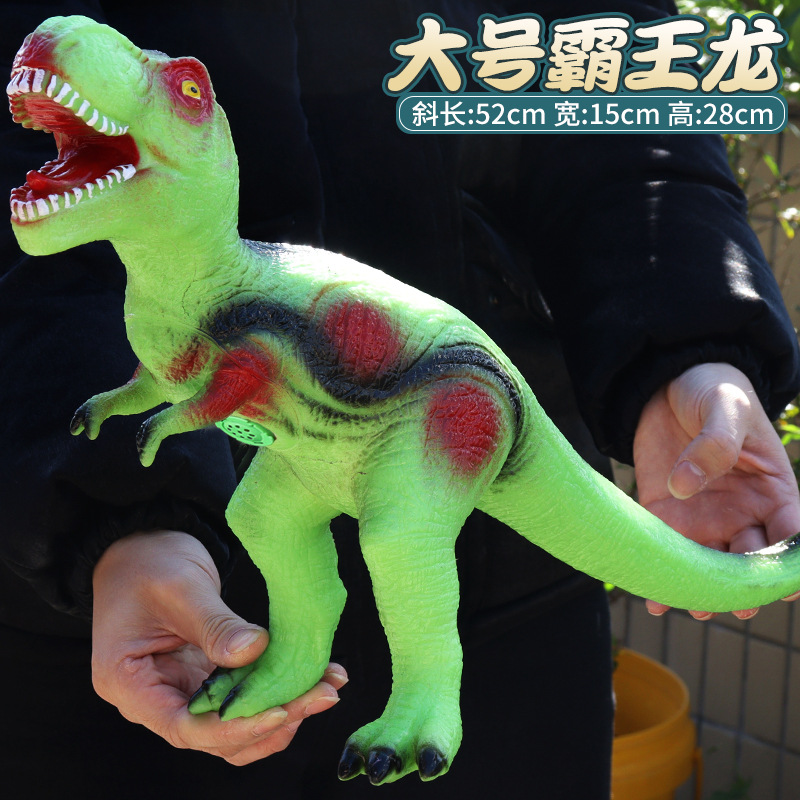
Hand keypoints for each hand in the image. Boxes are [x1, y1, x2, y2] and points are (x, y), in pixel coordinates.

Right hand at [92, 530, 347, 764]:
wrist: (142, 546)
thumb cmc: (147, 562)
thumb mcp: (180, 587)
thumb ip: (215, 624)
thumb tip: (256, 650)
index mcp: (131, 685)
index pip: (186, 727)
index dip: (236, 726)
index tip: (280, 710)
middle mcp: (156, 699)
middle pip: (218, 733)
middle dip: (273, 719)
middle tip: (323, 694)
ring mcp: (183, 689)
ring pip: (236, 724)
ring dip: (283, 712)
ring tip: (326, 687)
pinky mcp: (207, 676)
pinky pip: (244, 696)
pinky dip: (277, 691)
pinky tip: (314, 675)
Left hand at [633, 363, 799, 619]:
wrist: (667, 384)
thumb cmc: (714, 392)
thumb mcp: (723, 409)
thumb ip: (714, 444)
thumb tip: (685, 485)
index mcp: (773, 491)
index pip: (792, 534)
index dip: (792, 563)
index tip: (785, 587)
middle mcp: (742, 512)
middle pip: (751, 559)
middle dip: (747, 587)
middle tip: (741, 607)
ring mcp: (705, 517)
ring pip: (710, 565)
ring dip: (706, 591)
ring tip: (699, 610)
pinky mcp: (666, 513)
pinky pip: (667, 550)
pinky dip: (663, 577)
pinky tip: (655, 600)